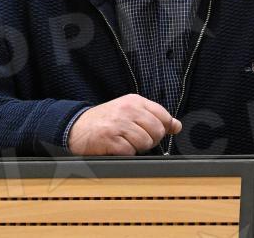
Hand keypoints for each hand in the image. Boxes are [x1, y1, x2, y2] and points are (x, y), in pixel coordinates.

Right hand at [67, 94, 181, 154]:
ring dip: (137, 148)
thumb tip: (177, 126)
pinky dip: (125, 153)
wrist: (76, 127)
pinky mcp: (110, 139)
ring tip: (124, 142)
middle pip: (157, 131)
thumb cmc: (105, 120)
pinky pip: (130, 151)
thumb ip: (153, 117)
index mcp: (134, 101)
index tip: (155, 132)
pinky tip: (116, 146)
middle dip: (150, 140)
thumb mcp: (129, 111)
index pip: (163, 115)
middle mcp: (128, 109)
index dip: (163, 128)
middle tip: (136, 139)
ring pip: (145, 142)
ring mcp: (119, 124)